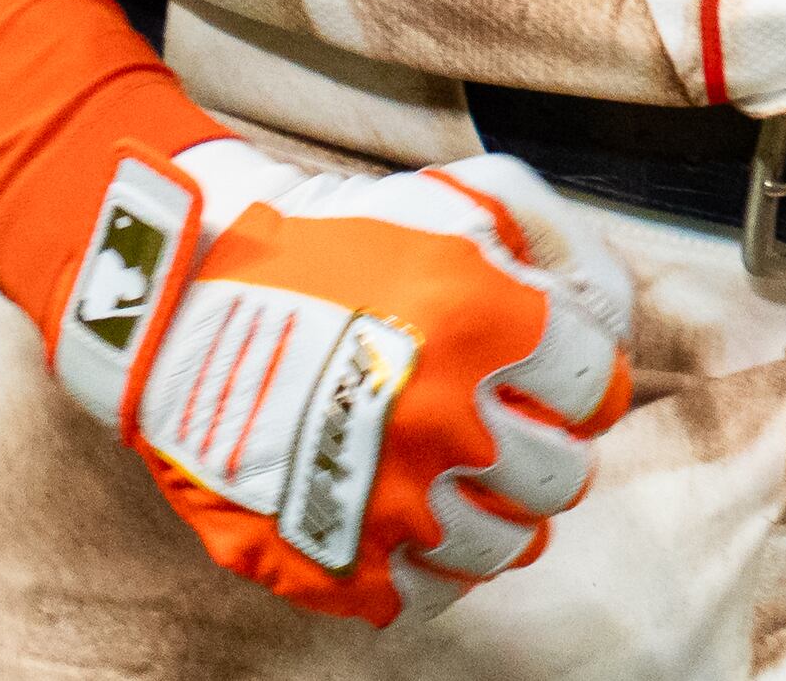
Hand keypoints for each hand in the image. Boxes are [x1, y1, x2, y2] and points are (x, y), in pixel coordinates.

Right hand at [51, 140, 635, 627]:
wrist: (180, 294)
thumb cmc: (325, 238)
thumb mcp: (453, 193)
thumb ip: (555, 236)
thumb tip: (605, 313)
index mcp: (484, 327)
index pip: (599, 390)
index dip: (582, 380)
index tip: (551, 376)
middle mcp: (445, 423)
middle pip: (561, 478)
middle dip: (547, 447)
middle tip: (508, 425)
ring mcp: (388, 502)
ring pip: (505, 546)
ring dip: (498, 510)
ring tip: (463, 475)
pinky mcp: (332, 556)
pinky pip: (427, 594)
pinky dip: (433, 564)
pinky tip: (413, 517)